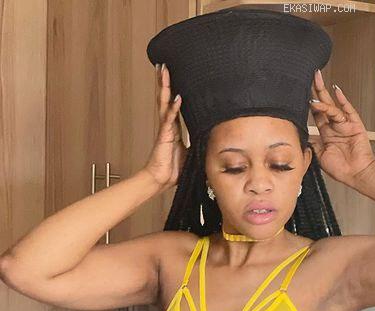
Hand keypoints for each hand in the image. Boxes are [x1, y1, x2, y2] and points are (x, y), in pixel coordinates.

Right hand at [144, 64, 186, 188]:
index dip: (173, 91)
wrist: (162, 180)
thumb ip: (198, 144)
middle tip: (165, 65)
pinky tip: (177, 97)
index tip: (174, 76)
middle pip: (166, 98)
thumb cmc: (174, 169)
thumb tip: (212, 142)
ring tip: (164, 71)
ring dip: (165, 87)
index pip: (173, 105)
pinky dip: (174, 108)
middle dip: (165, 82)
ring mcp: (165, 129)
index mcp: (174, 128)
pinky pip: (169, 119)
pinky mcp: (164, 136)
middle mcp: (168, 125)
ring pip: (164, 103)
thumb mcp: (191, 153)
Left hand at [308, 69, 374, 186]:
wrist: (357, 174)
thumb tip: (301, 135)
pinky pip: (347, 110)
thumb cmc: (342, 169)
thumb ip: (312, 144)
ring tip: (315, 89)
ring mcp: (345, 125)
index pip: (316, 114)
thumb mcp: (319, 156)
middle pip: (324, 105)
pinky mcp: (355, 124)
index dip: (310, 104)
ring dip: (324, 98)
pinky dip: (342, 100)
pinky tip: (336, 90)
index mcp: (326, 134)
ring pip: (332, 107)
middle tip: (312, 76)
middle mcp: (335, 127)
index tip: (301, 94)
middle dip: (318, 90)